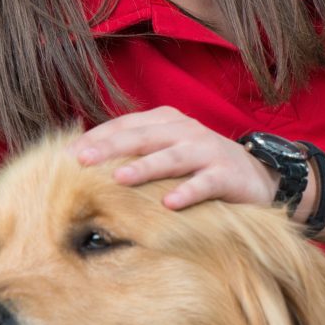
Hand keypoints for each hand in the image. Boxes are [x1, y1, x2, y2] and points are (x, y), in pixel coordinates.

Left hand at [73, 108, 284, 210]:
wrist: (258, 177)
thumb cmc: (201, 166)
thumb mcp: (168, 151)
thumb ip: (137, 152)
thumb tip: (84, 161)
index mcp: (167, 121)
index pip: (126, 125)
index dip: (97, 137)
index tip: (67, 154)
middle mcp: (186, 131)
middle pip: (143, 137)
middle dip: (110, 148)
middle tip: (81, 161)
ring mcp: (207, 151)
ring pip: (172, 157)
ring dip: (145, 167)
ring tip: (119, 178)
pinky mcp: (227, 174)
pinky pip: (204, 183)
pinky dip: (187, 192)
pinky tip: (169, 203)